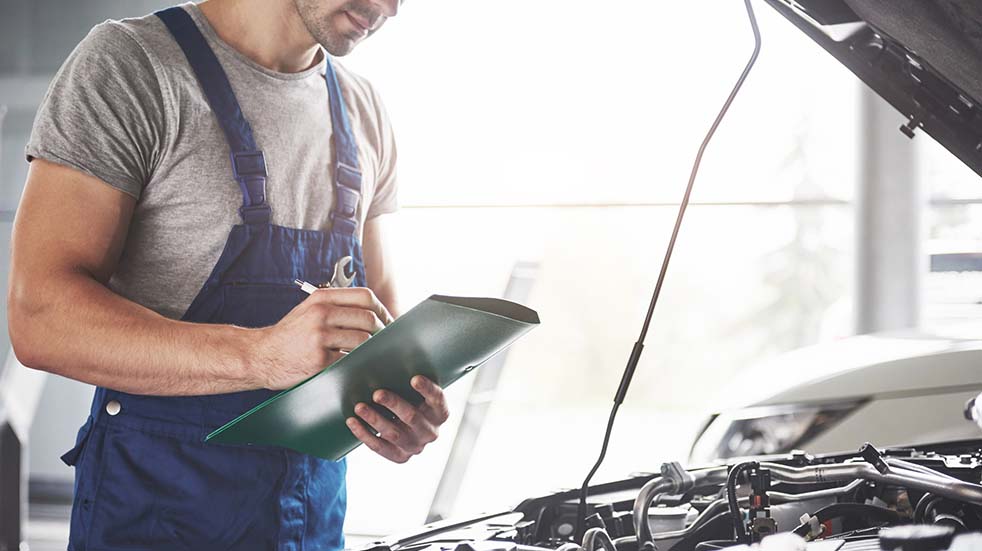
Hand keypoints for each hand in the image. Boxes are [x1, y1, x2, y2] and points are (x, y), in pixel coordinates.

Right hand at [252, 287, 393, 389]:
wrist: (260, 355)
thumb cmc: (290, 335)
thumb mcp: (309, 310)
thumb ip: (337, 307)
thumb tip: (374, 314)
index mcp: (321, 298)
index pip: (365, 296)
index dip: (382, 309)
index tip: (388, 321)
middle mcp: (321, 314)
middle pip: (368, 318)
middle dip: (382, 331)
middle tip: (385, 341)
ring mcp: (320, 336)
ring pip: (363, 340)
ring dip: (371, 349)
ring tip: (371, 354)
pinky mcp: (319, 360)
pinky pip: (350, 360)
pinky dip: (357, 363)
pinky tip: (357, 365)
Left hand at [346, 376, 449, 463]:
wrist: (406, 429)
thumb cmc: (409, 400)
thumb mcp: (415, 392)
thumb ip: (408, 381)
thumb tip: (386, 361)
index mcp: (440, 413)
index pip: (437, 400)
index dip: (427, 390)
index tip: (414, 378)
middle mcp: (430, 432)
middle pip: (412, 417)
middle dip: (394, 404)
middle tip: (377, 393)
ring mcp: (415, 446)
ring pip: (393, 434)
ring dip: (375, 419)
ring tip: (359, 407)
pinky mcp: (399, 457)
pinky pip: (380, 447)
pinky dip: (364, 434)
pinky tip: (353, 422)